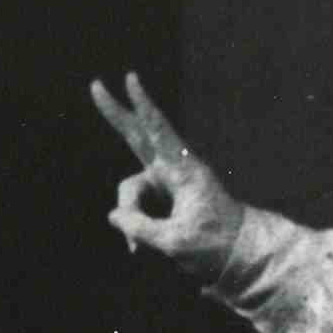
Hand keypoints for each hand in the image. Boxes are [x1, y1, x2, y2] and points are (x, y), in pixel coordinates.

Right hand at [90, 72, 244, 282]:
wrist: (235, 254)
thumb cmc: (214, 244)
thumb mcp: (176, 242)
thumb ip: (141, 228)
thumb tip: (114, 215)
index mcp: (183, 170)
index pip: (160, 132)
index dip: (143, 106)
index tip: (132, 79)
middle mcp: (171, 170)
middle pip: (137, 136)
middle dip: (116, 113)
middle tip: (96, 86)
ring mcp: (164, 184)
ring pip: (130, 192)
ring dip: (130, 220)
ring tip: (137, 250)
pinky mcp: (160, 200)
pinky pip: (135, 209)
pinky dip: (134, 230)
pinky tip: (139, 249)